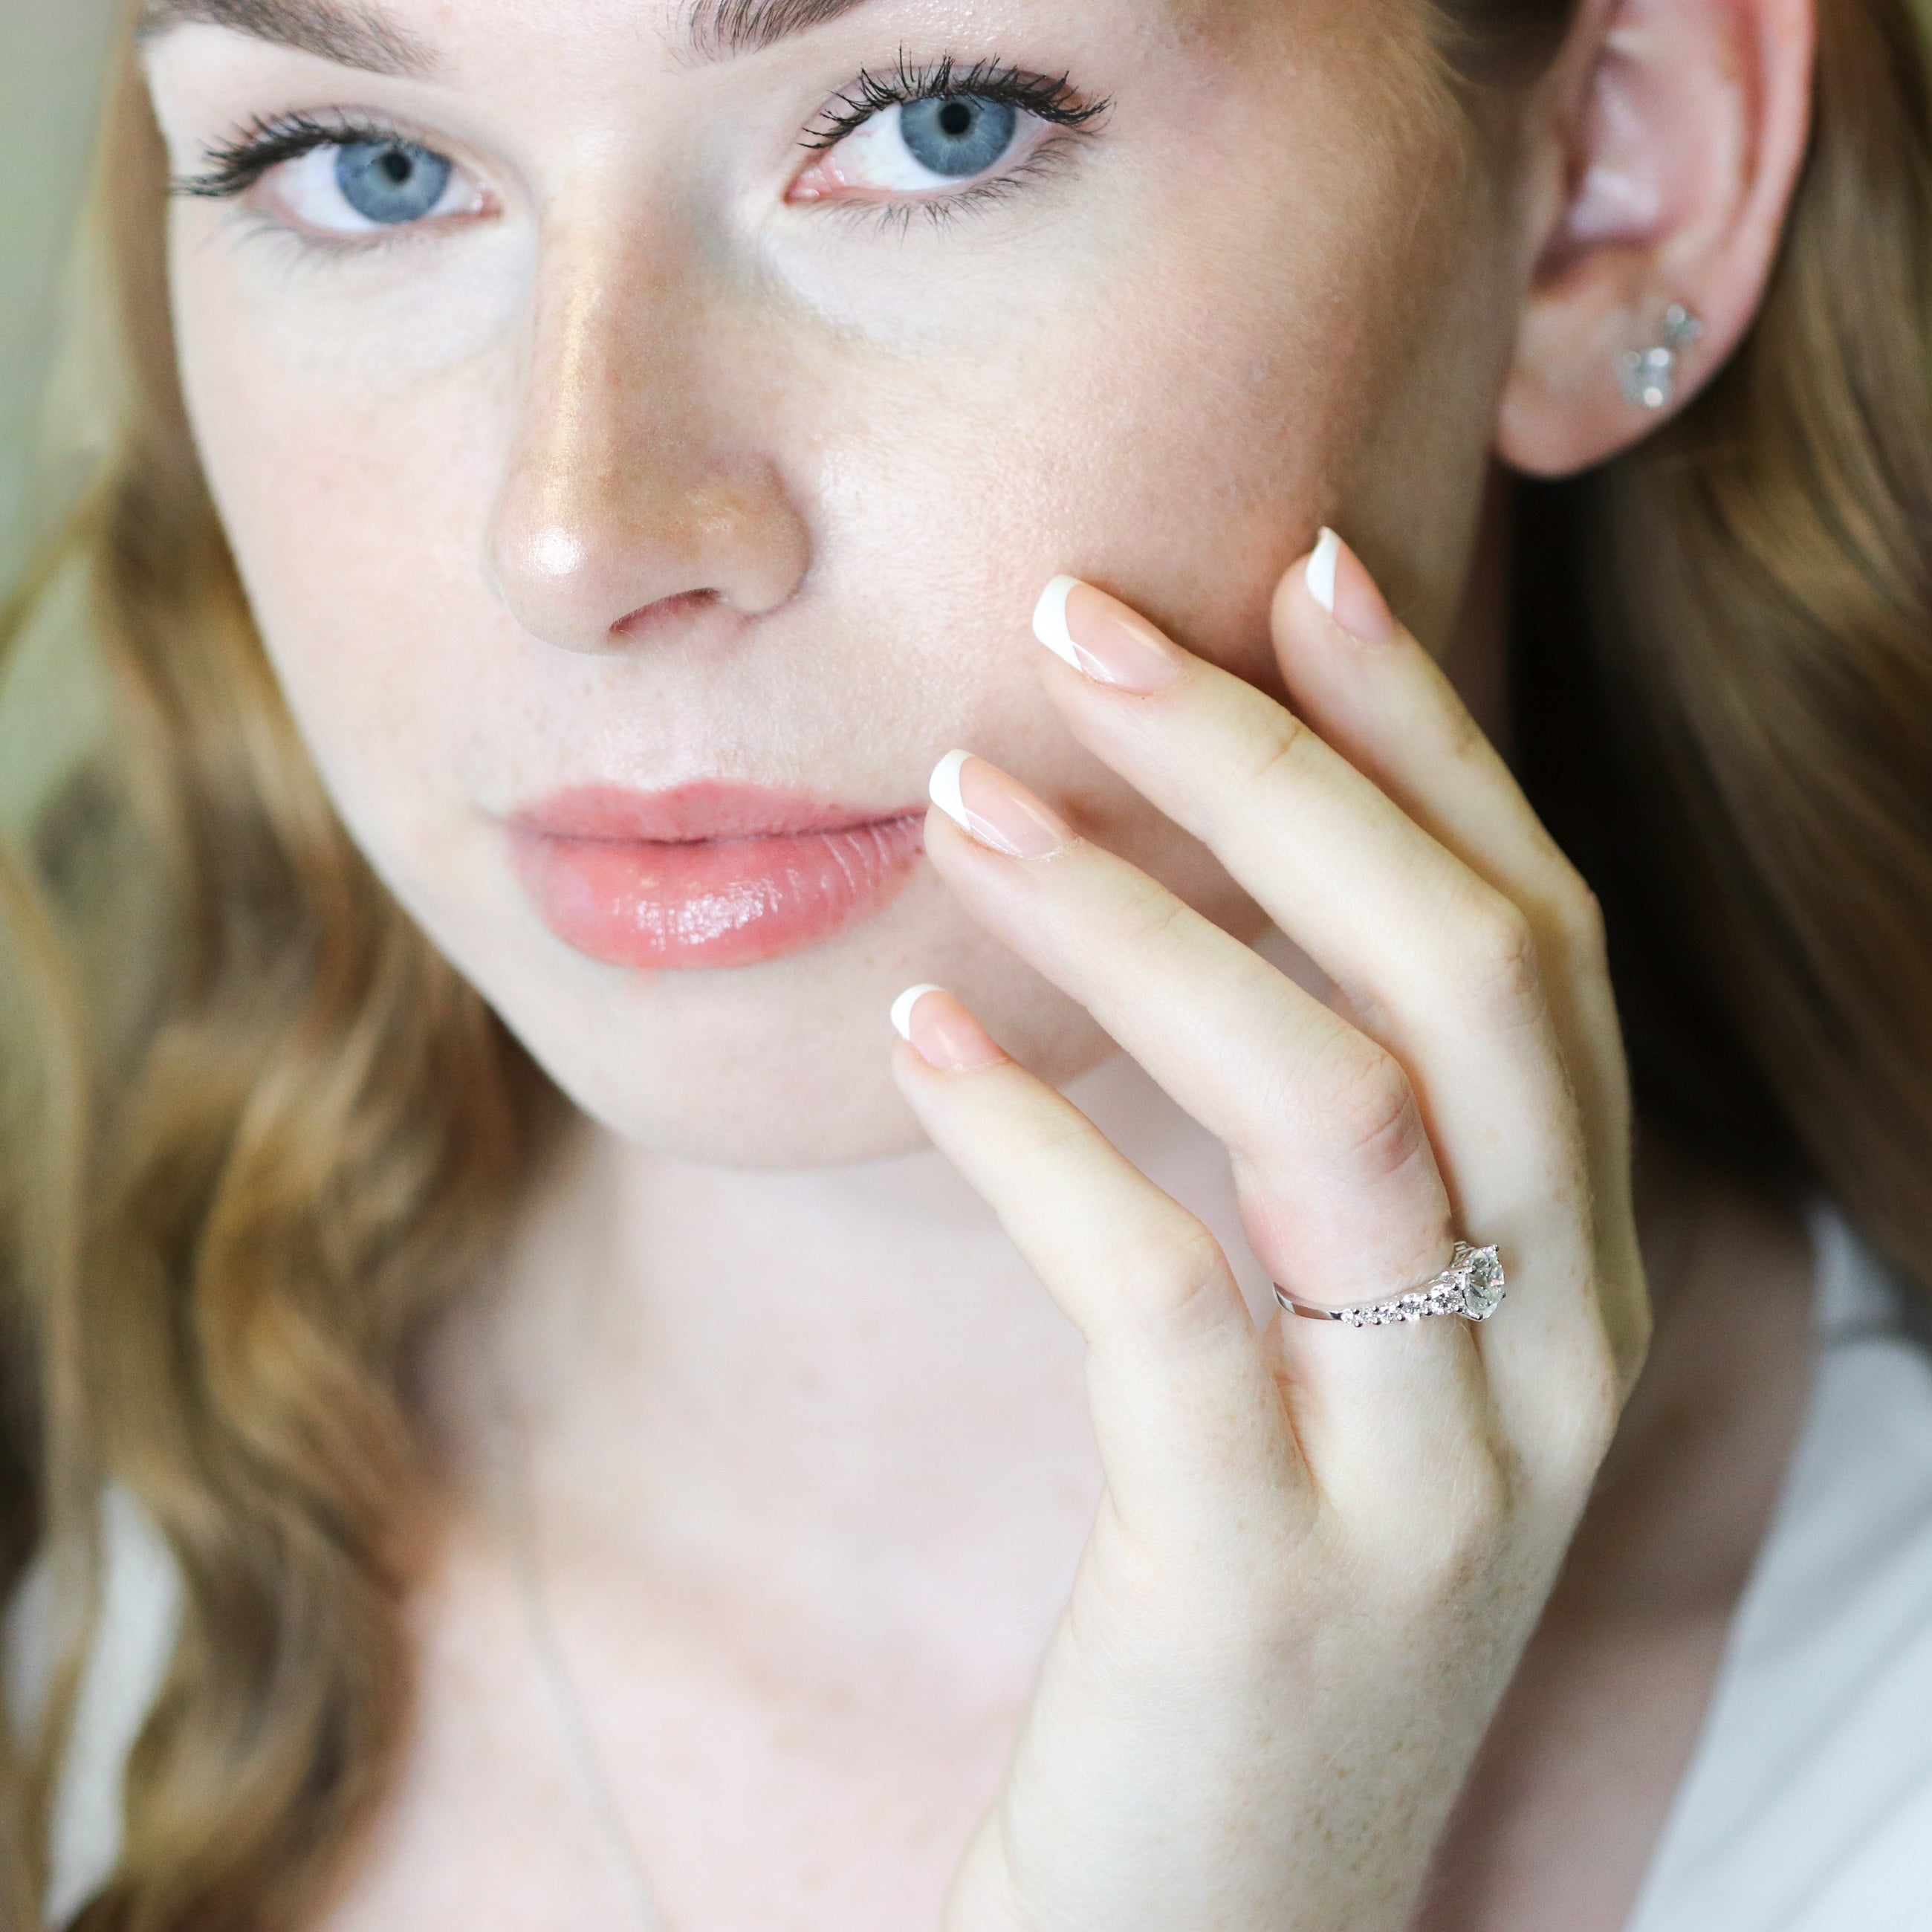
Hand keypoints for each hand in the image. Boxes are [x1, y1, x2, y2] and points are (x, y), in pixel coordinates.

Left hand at [891, 535, 1649, 1931]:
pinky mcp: (1269, 1582)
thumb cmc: (1248, 1583)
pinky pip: (1162, 1298)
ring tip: (966, 797)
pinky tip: (918, 1034)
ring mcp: (1431, 1476)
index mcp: (1574, 1273)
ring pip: (1339, 1111)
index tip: (1302, 570)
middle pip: (1470, 982)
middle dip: (1288, 772)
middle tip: (1089, 624)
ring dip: (1151, 919)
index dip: (1428, 741)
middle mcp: (1548, 1353)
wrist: (1209, 1917)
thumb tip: (1191, 891)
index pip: (1537, 941)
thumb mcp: (1330, 1354)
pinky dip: (1036, 1139)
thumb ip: (1317, 1157)